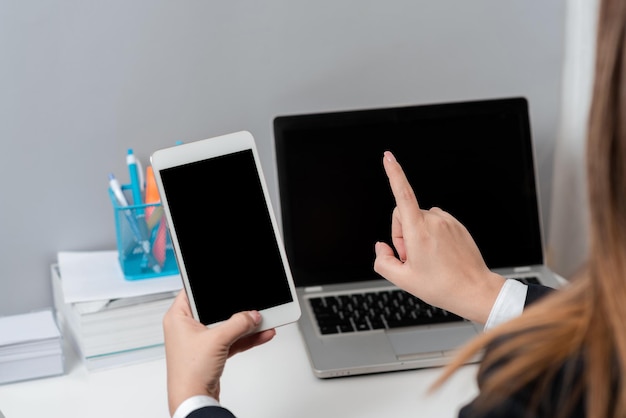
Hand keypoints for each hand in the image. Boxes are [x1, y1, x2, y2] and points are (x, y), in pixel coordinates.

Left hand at [163, 291, 275, 414]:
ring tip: (262, 320)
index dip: (210, 287)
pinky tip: (260, 334)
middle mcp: (187, 328)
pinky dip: (245, 338)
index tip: (227, 284)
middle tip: (250, 305)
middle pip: (215, 309)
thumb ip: (238, 324)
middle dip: (236, 309)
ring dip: (244, 325)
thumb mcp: (217, 340)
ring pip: (226, 326)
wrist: (193, 400)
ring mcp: (200, 341)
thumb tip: (251, 315)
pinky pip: (231, 340)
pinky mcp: (210, 353)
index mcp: (178, 317)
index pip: (194, 292)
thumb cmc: (188, 372)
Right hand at [373, 151, 504, 323]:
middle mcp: (434, 221)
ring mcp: (448, 221)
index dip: (393, 174)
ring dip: (416, 234)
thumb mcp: (403, 280)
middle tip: (411, 258)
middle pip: (403, 214)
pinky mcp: (456, 225)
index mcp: (419, 231)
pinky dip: (430, 235)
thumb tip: (381, 246)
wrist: (474, 291)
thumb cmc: (441, 286)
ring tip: (427, 259)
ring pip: (419, 219)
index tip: (388, 157)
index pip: (402, 194)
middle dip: (401, 233)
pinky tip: (438, 255)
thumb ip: (383, 261)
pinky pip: (434, 223)